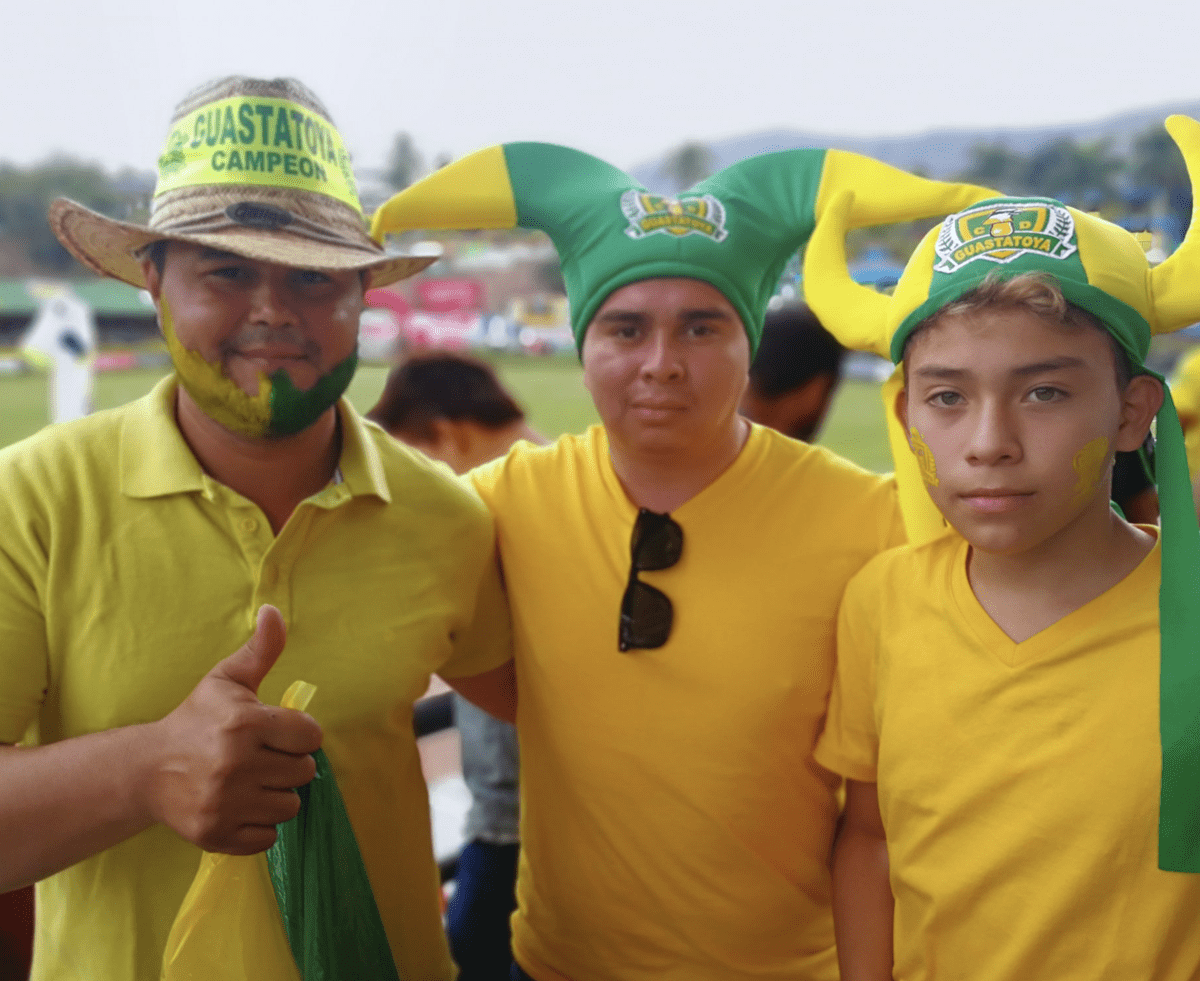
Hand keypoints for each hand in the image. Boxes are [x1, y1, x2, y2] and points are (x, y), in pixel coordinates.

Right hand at [143, 605, 322, 853]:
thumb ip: (261, 649)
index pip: (311, 737)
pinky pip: (269, 837)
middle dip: (289, 764)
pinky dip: (260, 825)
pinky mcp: (216, 834)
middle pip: (304, 773)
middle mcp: (235, 764)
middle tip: (262, 758)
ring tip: (252, 781)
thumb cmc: (196, 720)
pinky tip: (241, 805)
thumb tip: (274, 610)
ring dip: (277, 795)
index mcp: (245, 723)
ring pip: (290, 806)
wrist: (146, 770)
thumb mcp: (227, 679)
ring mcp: (225, 802)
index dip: (299, 734)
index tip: (278, 733)